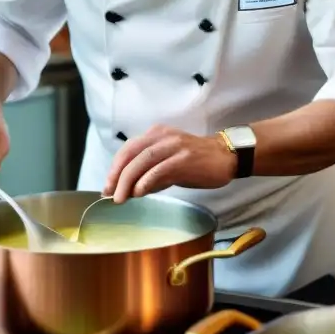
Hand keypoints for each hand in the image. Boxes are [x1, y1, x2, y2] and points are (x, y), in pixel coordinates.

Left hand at [103, 125, 237, 202]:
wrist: (226, 157)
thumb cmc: (196, 162)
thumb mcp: (168, 166)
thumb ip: (150, 175)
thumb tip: (129, 191)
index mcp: (155, 135)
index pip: (127, 150)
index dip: (115, 168)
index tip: (107, 187)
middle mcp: (162, 137)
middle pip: (130, 154)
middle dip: (117, 175)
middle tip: (110, 194)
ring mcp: (173, 146)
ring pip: (142, 160)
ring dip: (128, 181)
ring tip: (121, 198)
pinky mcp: (184, 158)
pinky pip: (159, 169)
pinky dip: (146, 181)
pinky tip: (139, 193)